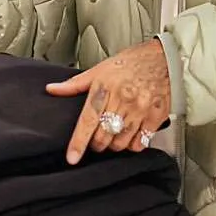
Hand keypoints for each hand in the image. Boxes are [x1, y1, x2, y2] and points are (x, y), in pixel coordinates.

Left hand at [46, 39, 170, 164]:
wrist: (163, 57)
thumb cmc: (131, 62)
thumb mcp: (101, 68)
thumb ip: (76, 84)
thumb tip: (52, 89)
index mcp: (106, 87)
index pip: (88, 120)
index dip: (79, 142)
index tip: (72, 158)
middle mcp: (123, 99)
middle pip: (103, 136)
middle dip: (97, 143)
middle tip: (98, 137)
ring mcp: (140, 109)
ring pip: (121, 142)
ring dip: (114, 144)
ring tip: (115, 134)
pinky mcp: (156, 116)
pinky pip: (140, 142)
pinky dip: (133, 144)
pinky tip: (131, 135)